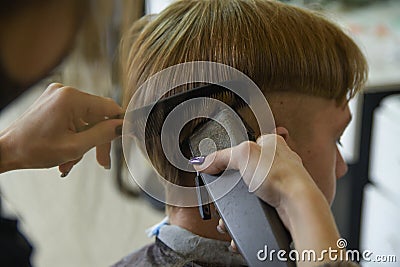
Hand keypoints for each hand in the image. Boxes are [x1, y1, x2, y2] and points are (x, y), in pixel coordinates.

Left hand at [0, 83, 122, 174]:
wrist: (5, 150)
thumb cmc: (32, 149)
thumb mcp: (74, 147)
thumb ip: (102, 135)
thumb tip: (122, 127)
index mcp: (71, 99)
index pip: (108, 107)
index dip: (118, 124)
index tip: (124, 139)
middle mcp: (65, 92)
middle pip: (97, 115)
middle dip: (98, 140)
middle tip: (101, 162)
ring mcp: (58, 96)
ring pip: (86, 120)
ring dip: (84, 141)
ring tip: (71, 161)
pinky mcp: (54, 102)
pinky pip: (75, 118)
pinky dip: (75, 135)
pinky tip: (67, 151)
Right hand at [194, 134, 341, 265]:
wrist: (298, 206)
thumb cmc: (282, 176)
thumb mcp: (243, 155)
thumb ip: (220, 157)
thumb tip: (202, 162)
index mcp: (271, 143)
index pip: (243, 146)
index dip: (228, 158)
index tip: (217, 169)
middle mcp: (278, 161)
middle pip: (245, 172)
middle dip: (231, 186)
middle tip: (223, 193)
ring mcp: (280, 182)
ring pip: (251, 192)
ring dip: (238, 203)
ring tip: (230, 209)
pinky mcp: (280, 201)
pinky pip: (259, 206)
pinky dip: (249, 213)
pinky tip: (244, 216)